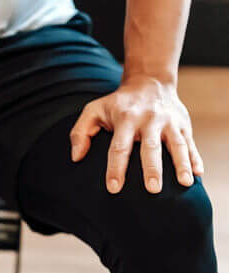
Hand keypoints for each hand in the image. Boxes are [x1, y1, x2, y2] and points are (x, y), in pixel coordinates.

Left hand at [70, 75, 202, 193]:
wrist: (149, 82)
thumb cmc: (117, 104)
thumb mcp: (94, 110)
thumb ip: (80, 132)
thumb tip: (76, 157)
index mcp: (125, 119)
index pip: (119, 147)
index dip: (116, 168)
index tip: (114, 188)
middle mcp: (149, 120)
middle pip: (150, 147)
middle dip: (152, 168)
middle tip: (152, 189)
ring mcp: (168, 122)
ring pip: (176, 145)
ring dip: (181, 164)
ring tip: (185, 183)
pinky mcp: (183, 124)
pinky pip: (190, 143)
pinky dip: (195, 158)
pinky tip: (197, 174)